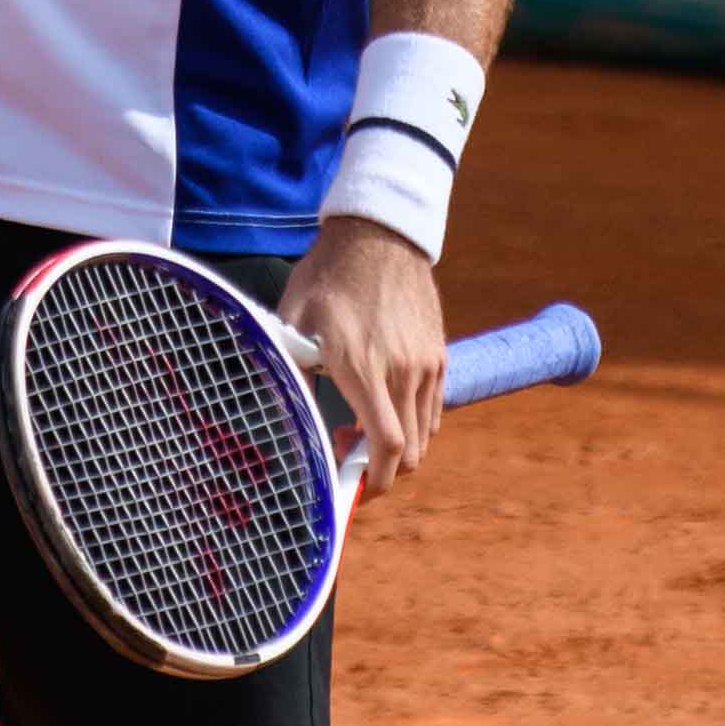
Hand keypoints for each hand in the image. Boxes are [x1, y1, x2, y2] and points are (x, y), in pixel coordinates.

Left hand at [284, 214, 447, 499]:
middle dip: (379, 470)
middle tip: (344, 451)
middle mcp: (402, 371)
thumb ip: (292, 366)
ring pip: (422, 435)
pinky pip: (432, 410)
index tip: (351, 489)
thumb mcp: (294, 318)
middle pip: (408, 452)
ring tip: (358, 424)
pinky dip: (411, 424)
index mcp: (362, 365)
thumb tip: (286, 412)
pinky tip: (381, 404)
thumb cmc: (327, 276)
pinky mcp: (439, 357)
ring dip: (395, 447)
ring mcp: (426, 365)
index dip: (372, 480)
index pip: (383, 444)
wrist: (378, 236)